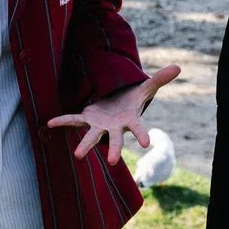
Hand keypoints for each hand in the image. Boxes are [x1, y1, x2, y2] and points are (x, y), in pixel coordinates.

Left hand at [49, 64, 182, 163]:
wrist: (116, 104)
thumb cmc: (132, 99)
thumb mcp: (145, 88)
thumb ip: (160, 79)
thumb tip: (179, 67)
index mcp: (130, 120)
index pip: (139, 128)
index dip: (142, 134)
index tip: (147, 143)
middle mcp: (115, 127)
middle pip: (116, 139)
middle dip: (114, 149)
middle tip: (112, 161)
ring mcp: (100, 124)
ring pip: (93, 136)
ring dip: (86, 145)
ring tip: (78, 156)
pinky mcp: (88, 118)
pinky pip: (74, 120)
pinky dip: (62, 121)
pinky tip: (50, 123)